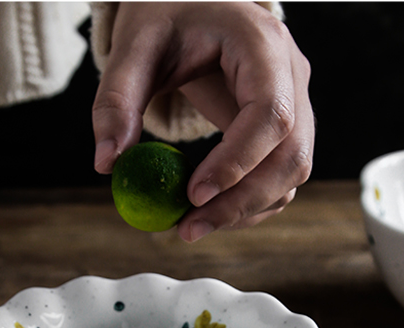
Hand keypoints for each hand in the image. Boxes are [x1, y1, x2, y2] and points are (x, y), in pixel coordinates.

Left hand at [92, 2, 314, 241]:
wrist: (193, 4)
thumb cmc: (167, 15)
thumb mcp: (134, 46)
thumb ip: (116, 101)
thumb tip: (108, 165)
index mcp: (262, 44)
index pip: (270, 113)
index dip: (237, 162)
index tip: (193, 196)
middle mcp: (291, 75)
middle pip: (291, 155)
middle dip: (241, 201)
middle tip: (188, 229)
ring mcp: (296, 103)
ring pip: (292, 173)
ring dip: (246, 210)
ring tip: (191, 226)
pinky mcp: (285, 129)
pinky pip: (279, 178)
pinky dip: (249, 203)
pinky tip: (208, 213)